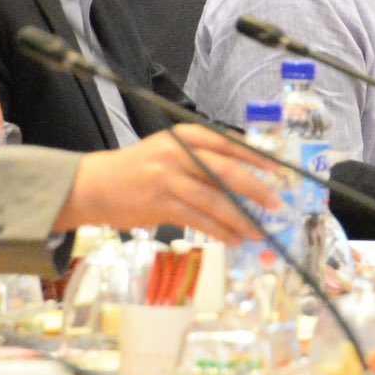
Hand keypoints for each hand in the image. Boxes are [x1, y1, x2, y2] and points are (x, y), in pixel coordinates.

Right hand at [59, 125, 272, 243]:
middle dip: (255, 190)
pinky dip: (219, 231)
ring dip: (240, 218)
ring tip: (258, 232)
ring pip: (214, 200)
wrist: (94, 185)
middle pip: (226, 171)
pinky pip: (199, 219)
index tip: (280, 172)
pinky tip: (233, 239)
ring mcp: (168, 179)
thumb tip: (245, 178)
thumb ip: (202, 159)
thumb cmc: (139, 169)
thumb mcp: (170, 152)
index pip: (228, 143)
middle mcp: (178, 153)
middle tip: (276, 205)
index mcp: (185, 135)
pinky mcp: (161, 204)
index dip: (257, 158)